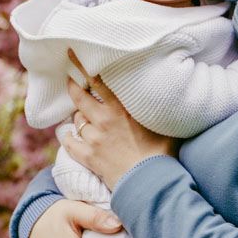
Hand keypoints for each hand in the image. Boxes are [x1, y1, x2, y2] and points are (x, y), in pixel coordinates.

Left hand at [63, 75, 178, 191]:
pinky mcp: (90, 158)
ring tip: (82, 117)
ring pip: (76, 121)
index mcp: (121, 109)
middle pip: (80, 98)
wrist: (151, 182)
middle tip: (70, 80)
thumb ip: (158, 108)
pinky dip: (68, 139)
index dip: (81, 66)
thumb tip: (170, 93)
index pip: (97, 81)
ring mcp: (95, 139)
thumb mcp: (164, 123)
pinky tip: (68, 137)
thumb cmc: (162, 152)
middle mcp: (104, 120)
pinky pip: (70, 144)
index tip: (71, 55)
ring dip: (78, 117)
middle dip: (73, 86)